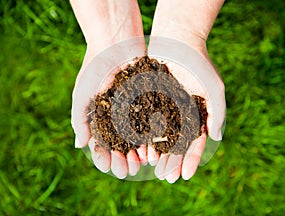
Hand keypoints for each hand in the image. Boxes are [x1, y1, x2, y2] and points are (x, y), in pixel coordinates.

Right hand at [70, 0, 146, 178]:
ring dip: (139, 153)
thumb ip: (80, 120)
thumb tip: (80, 145)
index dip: (104, 157)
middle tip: (128, 171)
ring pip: (137, 139)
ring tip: (142, 165)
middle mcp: (117, 117)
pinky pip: (150, 124)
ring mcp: (133, 111)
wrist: (116, 42)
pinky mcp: (148, 102)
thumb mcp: (82, 95)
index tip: (109, 166)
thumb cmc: (95, 67)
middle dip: (123, 160)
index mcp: (99, 117)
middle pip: (120, 145)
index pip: (101, 144)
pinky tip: (154, 149)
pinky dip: (152, 138)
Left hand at [147, 0, 225, 182]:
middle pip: (176, 144)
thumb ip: (218, 113)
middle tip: (166, 178)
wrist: (177, 40)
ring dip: (157, 153)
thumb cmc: (199, 63)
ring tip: (152, 169)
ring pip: (160, 136)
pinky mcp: (149, 100)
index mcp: (197, 114)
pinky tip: (140, 149)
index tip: (185, 175)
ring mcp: (164, 109)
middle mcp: (180, 115)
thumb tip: (217, 138)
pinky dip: (144, 136)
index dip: (191, 160)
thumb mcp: (214, 88)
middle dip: (172, 161)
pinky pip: (146, 122)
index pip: (196, 143)